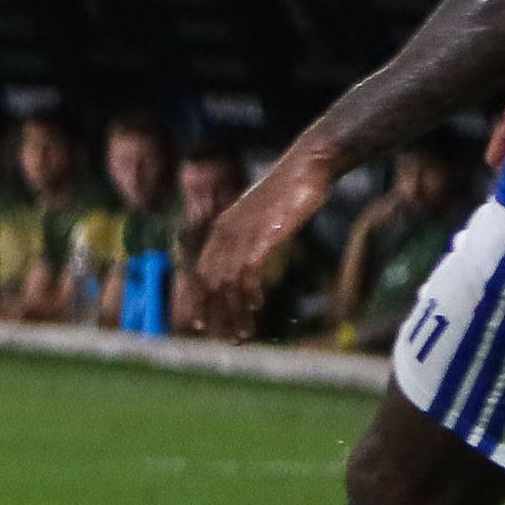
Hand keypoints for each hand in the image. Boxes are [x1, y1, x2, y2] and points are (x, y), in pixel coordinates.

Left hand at [189, 148, 328, 342]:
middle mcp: (225, 232)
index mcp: (221, 229)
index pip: (200, 272)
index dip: (199, 301)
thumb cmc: (288, 194)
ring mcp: (242, 233)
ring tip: (243, 333)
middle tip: (226, 338)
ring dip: (234, 312)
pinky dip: (249, 294)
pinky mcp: (262, 235)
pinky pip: (247, 272)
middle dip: (215, 314)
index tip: (201, 325)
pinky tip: (257, 307)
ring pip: (227, 283)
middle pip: (209, 282)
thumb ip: (251, 241)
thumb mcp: (261, 219)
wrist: (305, 167)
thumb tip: (249, 267)